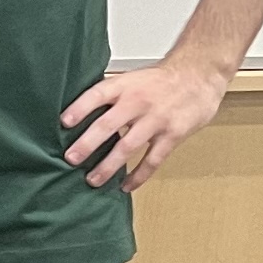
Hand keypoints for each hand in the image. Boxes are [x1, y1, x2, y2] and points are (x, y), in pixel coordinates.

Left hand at [59, 51, 232, 188]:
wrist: (198, 76)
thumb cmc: (159, 80)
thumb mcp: (131, 78)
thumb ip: (109, 95)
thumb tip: (78, 113)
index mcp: (124, 85)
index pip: (97, 95)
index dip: (79, 109)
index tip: (63, 123)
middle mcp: (137, 102)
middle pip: (108, 125)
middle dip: (87, 144)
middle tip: (71, 159)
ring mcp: (155, 120)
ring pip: (127, 147)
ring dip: (108, 166)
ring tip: (92, 180)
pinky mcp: (172, 135)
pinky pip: (152, 160)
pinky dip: (138, 175)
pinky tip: (126, 186)